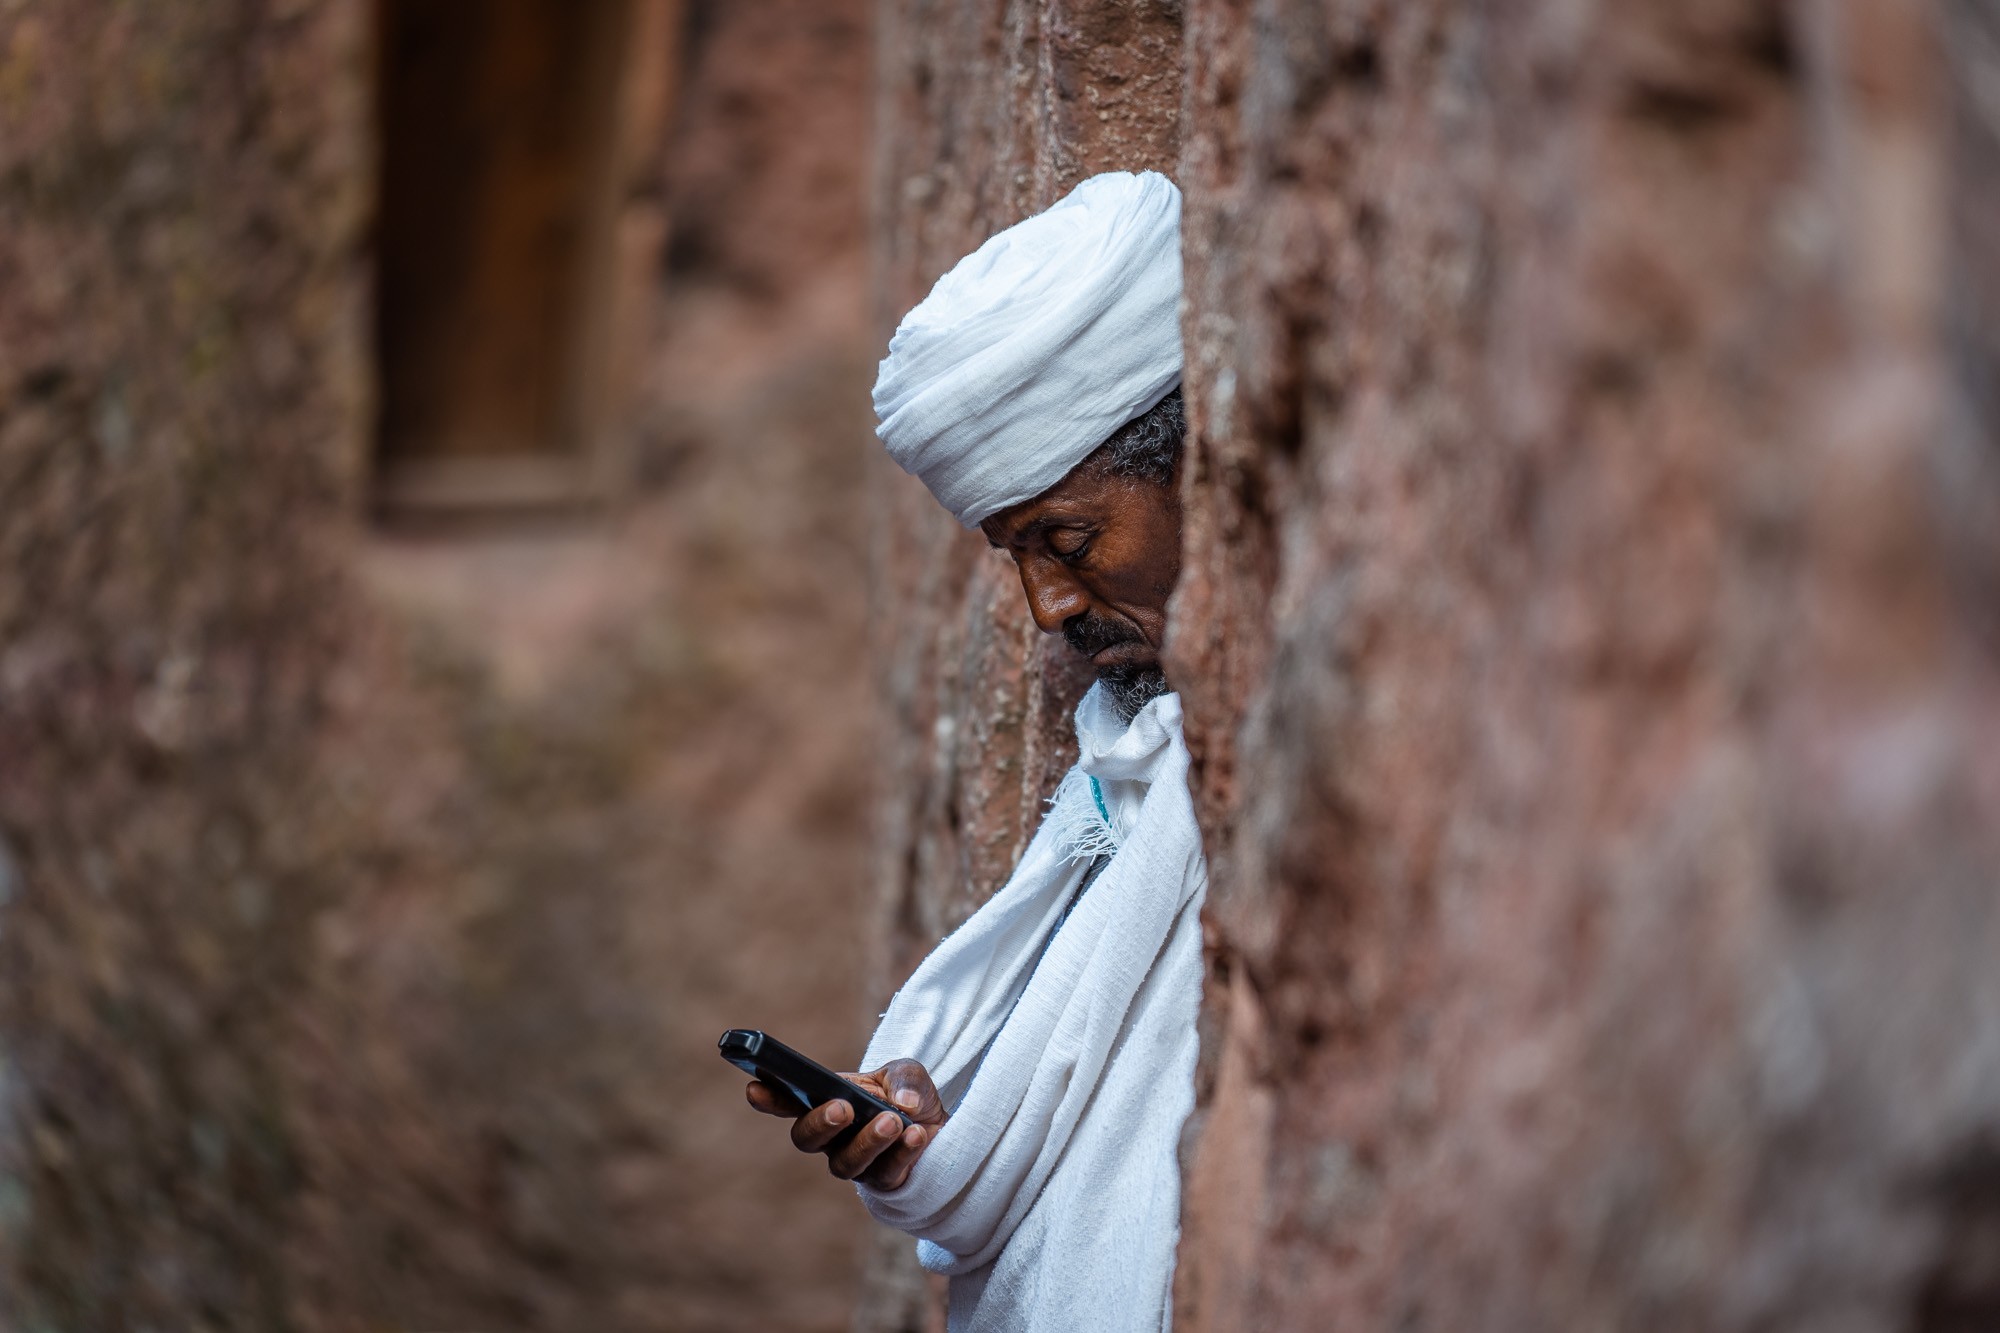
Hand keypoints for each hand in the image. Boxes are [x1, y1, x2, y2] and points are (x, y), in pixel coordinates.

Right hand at [746, 1057, 947, 1189]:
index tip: (755, 1089)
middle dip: (820, 1123)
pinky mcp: (883, 1183)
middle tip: (841, 1108)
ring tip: (892, 1120)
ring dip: (868, 1140)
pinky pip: (885, 1174)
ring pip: (845, 1164)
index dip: (769, 1098)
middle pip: (806, 1140)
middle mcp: (833, 1137)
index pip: (790, 1102)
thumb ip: (904, 1079)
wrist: (942, 1129)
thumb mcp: (907, 1073)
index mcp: (828, 1101)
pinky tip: (915, 1135)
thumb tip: (903, 1102)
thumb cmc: (910, 1097)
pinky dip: (903, 1153)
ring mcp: (855, 1163)